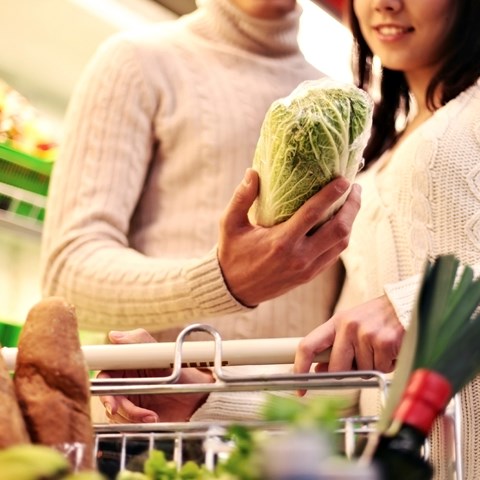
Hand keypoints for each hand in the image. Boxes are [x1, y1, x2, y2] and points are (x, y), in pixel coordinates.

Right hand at [97, 329, 213, 422]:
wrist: (200, 398)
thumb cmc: (183, 372)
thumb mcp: (163, 355)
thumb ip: (139, 342)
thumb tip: (114, 335)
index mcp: (128, 366)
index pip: (105, 372)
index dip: (101, 383)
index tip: (109, 392)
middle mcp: (126, 383)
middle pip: (106, 395)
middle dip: (113, 404)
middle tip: (122, 410)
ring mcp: (131, 401)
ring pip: (115, 412)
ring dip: (130, 415)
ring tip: (151, 415)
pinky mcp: (136, 417)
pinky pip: (125, 424)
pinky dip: (136, 423)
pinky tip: (152, 418)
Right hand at [218, 168, 360, 306]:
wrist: (234, 289)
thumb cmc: (232, 253)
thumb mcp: (229, 224)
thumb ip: (241, 198)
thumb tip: (253, 172)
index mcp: (281, 242)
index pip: (314, 214)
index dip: (332, 194)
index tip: (344, 179)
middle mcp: (299, 256)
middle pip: (339, 230)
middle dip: (352, 206)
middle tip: (355, 188)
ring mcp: (307, 268)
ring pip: (341, 244)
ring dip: (351, 222)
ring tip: (352, 203)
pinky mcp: (309, 276)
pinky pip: (334, 255)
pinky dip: (341, 238)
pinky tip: (341, 224)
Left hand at [294, 295, 404, 393]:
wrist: (408, 305)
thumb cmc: (378, 319)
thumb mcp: (352, 326)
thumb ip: (336, 347)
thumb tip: (319, 371)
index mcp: (336, 322)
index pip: (308, 345)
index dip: (300, 367)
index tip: (299, 386)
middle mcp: (348, 326)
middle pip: (337, 368)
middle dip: (347, 375)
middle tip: (361, 365)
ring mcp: (367, 334)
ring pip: (363, 371)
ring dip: (373, 367)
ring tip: (381, 349)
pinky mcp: (385, 342)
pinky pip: (381, 369)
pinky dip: (388, 365)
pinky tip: (392, 349)